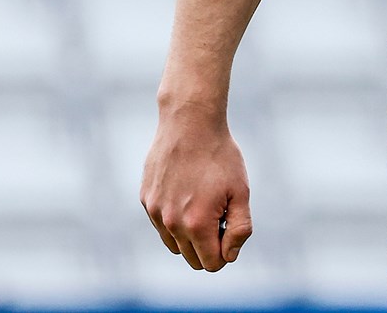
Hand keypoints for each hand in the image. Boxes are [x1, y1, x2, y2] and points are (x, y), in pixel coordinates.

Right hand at [141, 104, 253, 270]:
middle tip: (220, 212)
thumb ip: (239, 229)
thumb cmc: (220, 157)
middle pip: (191, 258)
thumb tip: (229, 256)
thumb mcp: (240, 192)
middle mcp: (170, 223)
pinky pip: (162, 224)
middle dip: (209, 244)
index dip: (226, 251)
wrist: (190, 123)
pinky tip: (187, 191)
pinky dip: (175, 217)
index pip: (211, 264)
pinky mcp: (146, 199)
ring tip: (203, 202)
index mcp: (196, 224)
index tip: (230, 227)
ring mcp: (155, 212)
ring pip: (174, 244)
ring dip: (190, 234)